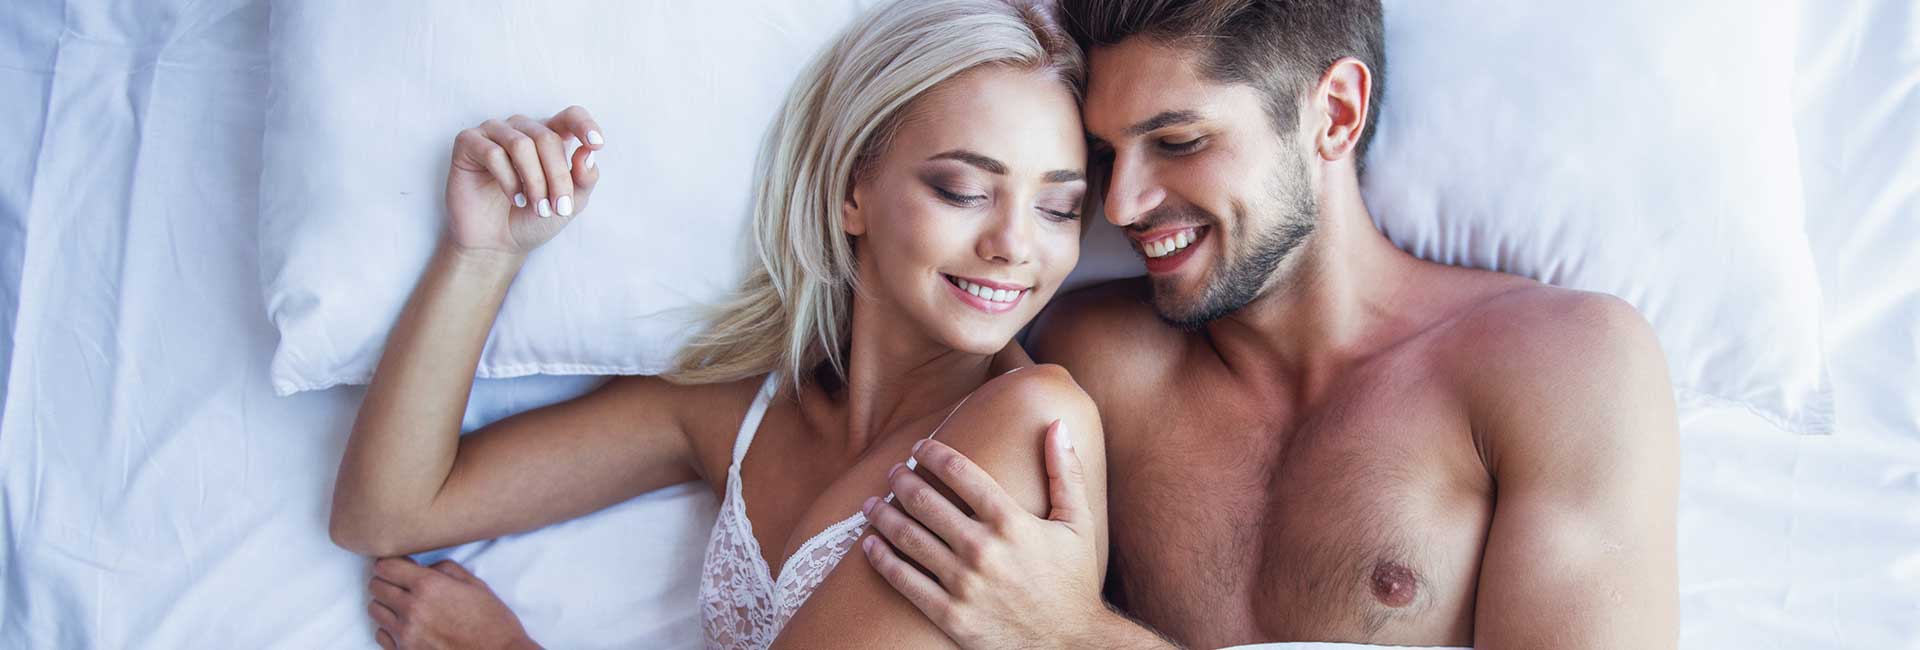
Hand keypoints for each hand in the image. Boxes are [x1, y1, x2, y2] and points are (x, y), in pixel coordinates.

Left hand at [366, 557, 539, 649]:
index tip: (398, 566)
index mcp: (429, 586)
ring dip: (386, 604)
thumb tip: (425, 568)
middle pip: (376, 586)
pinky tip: (407, 626)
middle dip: (386, 581)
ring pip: (374, 610)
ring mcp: (405, 634)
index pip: (385, 566)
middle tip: (401, 584)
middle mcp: (412, 609)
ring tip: (404, 606)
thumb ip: (445, 569)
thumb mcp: (475, 585)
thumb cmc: (492, 622)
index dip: (390, 563)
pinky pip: (381, 634)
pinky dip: (389, 628)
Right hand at [445, 105, 604, 255]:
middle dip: (557, 177)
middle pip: (547, 138)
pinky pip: (493, 153)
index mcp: (550, 137)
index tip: (597, 144)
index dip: (584, 125)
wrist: (497, 244)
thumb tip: (588, 152)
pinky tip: (514, 198)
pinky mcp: (469, 143)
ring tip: (537, 208)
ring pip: (521, 144)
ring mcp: (494, 132)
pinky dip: (508, 180)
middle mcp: (523, 129)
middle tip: (558, 208)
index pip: (570, 117)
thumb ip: (584, 179)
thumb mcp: (569, 204)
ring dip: (534, 181)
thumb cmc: (532, 219)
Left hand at [859, 421, 1107, 648]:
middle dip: (901, 480)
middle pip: (925, 501)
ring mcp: (964, 583)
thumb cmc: (1073, 581)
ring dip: (883, 515)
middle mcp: (983, 549)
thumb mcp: (1078, 523)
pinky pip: (905, 582)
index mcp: (1011, 521)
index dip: (933, 453)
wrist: (1071, 643)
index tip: (919, 447)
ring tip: (871, 503)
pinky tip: (870, 545)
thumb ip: (1066, 472)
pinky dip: (882, 560)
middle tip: (892, 472)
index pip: (960, 472)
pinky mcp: (951, 615)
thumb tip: (1057, 424)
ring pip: (909, 538)